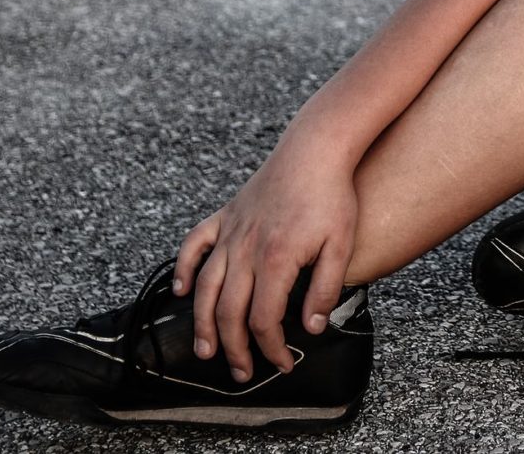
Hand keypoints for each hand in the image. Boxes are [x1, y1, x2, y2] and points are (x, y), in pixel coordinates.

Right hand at [171, 145, 357, 379]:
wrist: (316, 149)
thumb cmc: (332, 196)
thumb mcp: (341, 246)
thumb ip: (326, 290)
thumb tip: (312, 328)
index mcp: (276, 260)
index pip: (264, 319)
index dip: (271, 348)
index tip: (284, 365)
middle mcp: (245, 249)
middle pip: (229, 312)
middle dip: (234, 349)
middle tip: (242, 373)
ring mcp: (231, 232)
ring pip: (206, 287)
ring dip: (203, 323)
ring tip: (205, 350)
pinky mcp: (225, 215)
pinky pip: (194, 244)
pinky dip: (184, 268)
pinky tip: (183, 291)